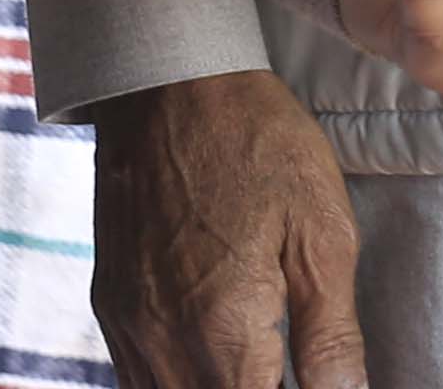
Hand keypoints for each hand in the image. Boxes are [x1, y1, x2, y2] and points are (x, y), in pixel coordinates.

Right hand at [91, 67, 364, 388]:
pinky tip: (215, 361)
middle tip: (289, 365)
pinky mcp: (111, 307)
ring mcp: (128, 328)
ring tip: (259, 364)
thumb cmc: (258, 145)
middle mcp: (163, 343)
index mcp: (222, 332)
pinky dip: (177, 383)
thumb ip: (331, 334)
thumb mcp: (322, 234)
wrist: (169, 84)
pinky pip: (135, 379)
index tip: (317, 381)